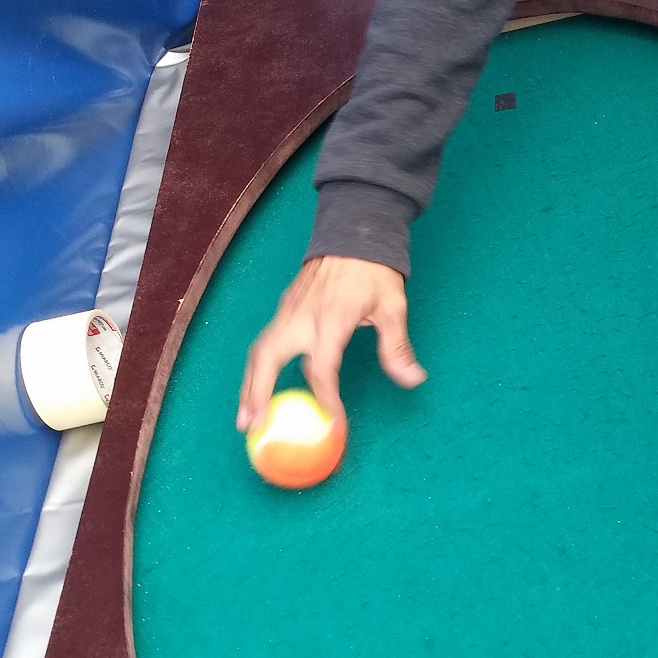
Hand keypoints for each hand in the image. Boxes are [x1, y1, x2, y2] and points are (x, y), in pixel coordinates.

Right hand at [237, 256, 425, 429]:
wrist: (352, 231)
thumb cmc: (373, 270)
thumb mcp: (393, 306)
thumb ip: (397, 347)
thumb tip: (413, 379)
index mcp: (331, 318)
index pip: (322, 368)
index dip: (326, 400)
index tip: (333, 426)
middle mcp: (301, 316)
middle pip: (267, 359)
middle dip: (256, 394)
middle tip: (251, 427)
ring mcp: (288, 311)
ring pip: (259, 351)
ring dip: (248, 385)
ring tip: (244, 418)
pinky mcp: (285, 309)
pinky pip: (265, 343)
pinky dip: (256, 369)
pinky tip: (257, 388)